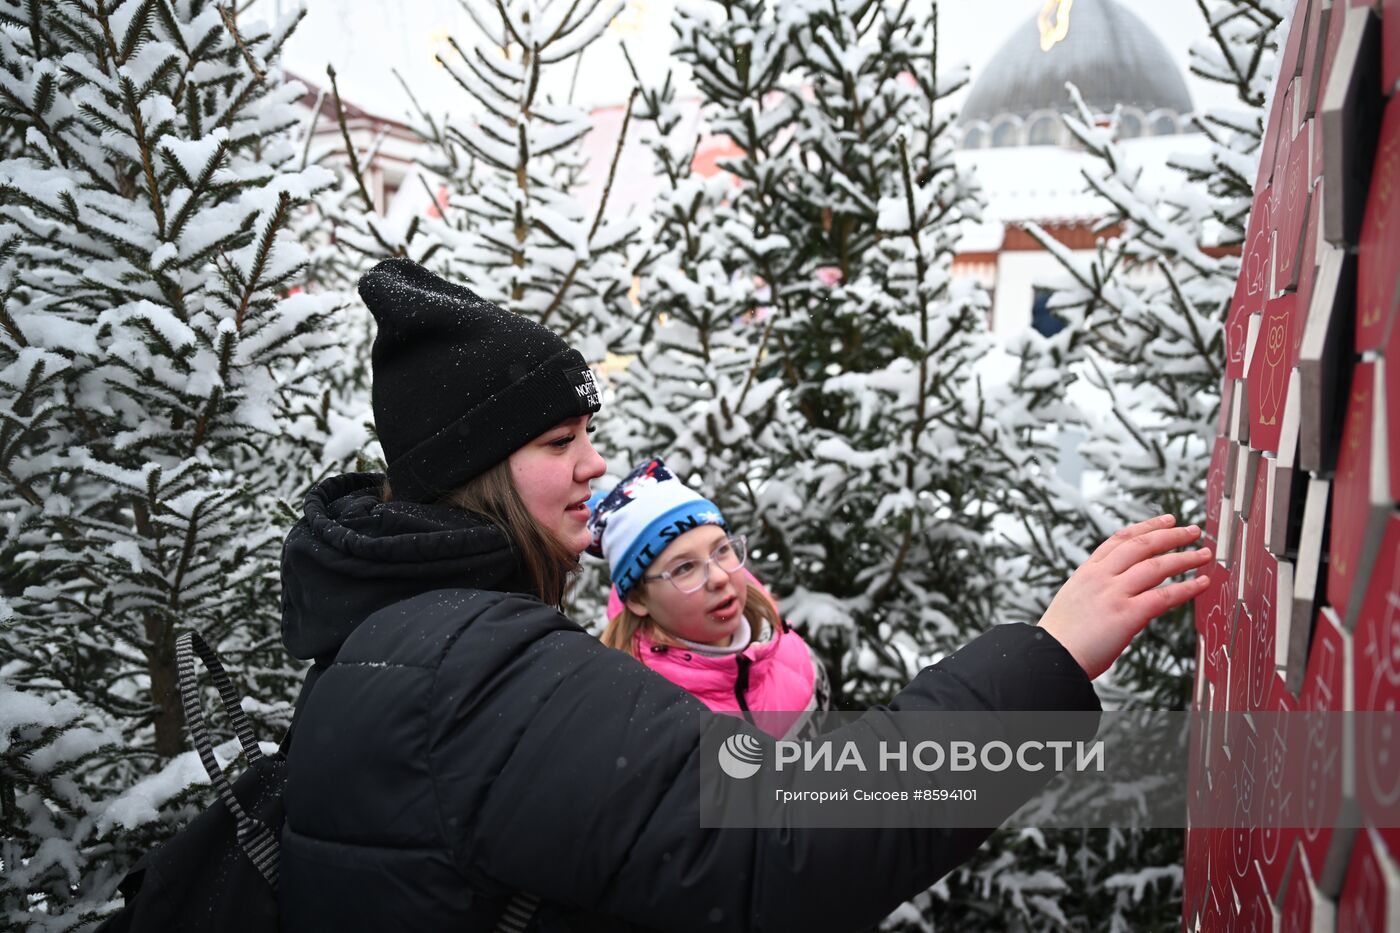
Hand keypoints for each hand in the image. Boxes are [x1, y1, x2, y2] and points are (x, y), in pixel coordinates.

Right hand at [1037, 514, 1211, 680]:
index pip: (1120, 539)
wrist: (1050, 657)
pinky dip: (1186, 588)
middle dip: (1171, 535)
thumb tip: (1129, 588)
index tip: (1166, 520)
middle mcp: (1100, 577)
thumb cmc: (1062, 637)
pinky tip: (1201, 583)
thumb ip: (1100, 589)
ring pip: (1157, 566)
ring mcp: (1113, 594)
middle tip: (1193, 531)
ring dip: (1185, 558)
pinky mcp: (1126, 615)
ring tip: (1204, 555)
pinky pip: (1164, 596)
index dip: (1147, 527)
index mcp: (1087, 572)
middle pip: (1142, 545)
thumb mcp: (1076, 600)